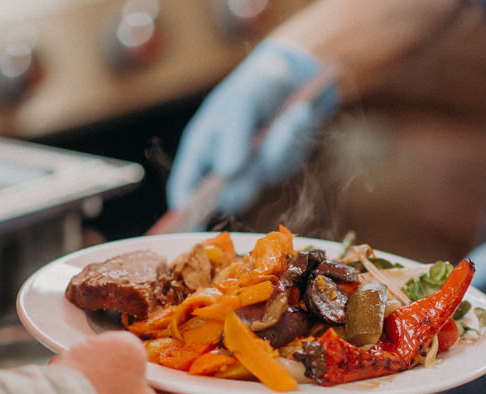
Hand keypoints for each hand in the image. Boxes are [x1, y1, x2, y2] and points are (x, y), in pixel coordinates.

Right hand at [168, 38, 339, 215]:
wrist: (291, 78)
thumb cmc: (253, 88)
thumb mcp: (238, 103)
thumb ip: (232, 135)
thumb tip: (228, 171)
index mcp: (201, 151)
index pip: (185, 189)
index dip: (186, 211)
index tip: (194, 224)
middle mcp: (223, 167)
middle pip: (228, 197)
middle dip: (245, 179)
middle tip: (255, 149)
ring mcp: (252, 171)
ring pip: (262, 176)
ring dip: (275, 146)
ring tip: (288, 114)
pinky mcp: (277, 167)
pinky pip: (285, 162)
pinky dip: (292, 136)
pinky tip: (300, 113)